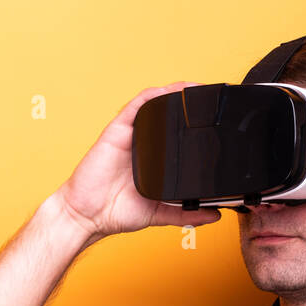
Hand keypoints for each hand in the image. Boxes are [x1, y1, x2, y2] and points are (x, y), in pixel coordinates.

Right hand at [55, 83, 222, 243]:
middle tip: (212, 99)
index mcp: (153, 159)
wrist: (88, 216)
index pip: (177, 134)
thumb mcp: (159, 213)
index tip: (216, 120)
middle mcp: (143, 143)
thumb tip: (214, 215)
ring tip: (196, 88)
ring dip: (175, 93)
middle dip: (189, 103)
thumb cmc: (115, 212)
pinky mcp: (116, 132)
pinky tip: (167, 92)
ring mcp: (130, 136)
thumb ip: (185, 214)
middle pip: (168, 115)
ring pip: (154, 106)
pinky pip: (135, 107)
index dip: (195, 123)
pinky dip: (152, 97)